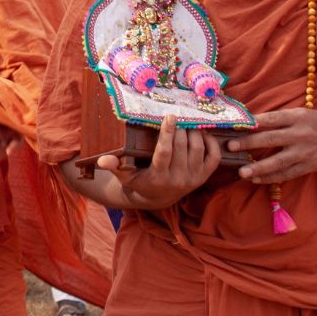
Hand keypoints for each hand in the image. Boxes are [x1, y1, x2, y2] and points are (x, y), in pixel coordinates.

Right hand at [102, 114, 221, 209]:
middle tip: (178, 116)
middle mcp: (178, 180)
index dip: (168, 134)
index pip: (165, 153)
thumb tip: (103, 160)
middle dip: (181, 129)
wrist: (158, 199)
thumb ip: (115, 167)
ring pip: (198, 150)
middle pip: (183, 148)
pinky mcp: (204, 177)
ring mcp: (193, 179)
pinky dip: (211, 143)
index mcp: (158, 177)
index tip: (169, 117)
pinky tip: (202, 133)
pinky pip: (213, 158)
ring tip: (188, 122)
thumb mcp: (125, 176)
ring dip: (194, 133)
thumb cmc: (139, 181)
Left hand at [224, 108, 316, 184]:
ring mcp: (305, 152)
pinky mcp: (309, 166)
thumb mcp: (300, 114)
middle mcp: (301, 134)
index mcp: (297, 117)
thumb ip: (278, 118)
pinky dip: (271, 178)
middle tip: (230, 146)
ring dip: (259, 168)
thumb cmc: (315, 123)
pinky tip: (256, 180)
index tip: (234, 125)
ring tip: (242, 172)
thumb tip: (249, 122)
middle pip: (271, 139)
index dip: (252, 122)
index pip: (271, 118)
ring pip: (278, 161)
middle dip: (249, 143)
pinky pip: (287, 174)